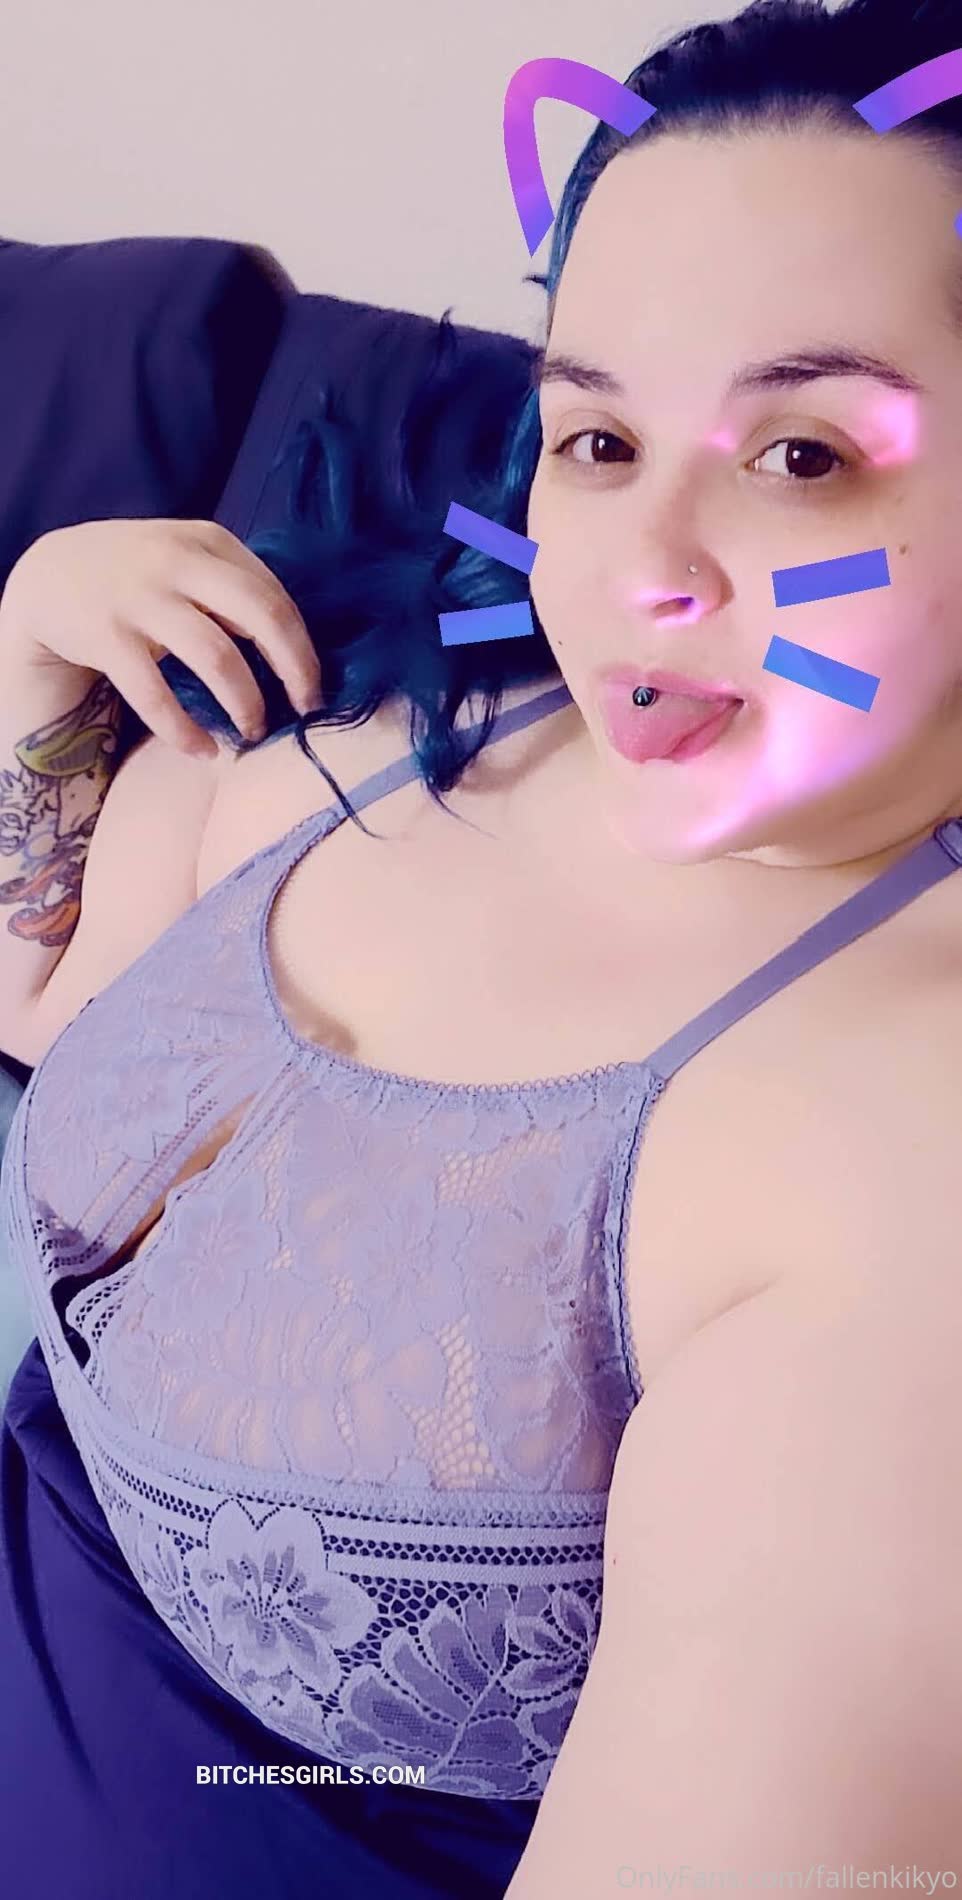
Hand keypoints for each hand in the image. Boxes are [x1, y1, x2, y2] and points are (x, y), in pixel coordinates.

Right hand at [0, 517, 322, 757]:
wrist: (50, 574)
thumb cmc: (139, 576)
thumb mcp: (187, 559)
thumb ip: (235, 587)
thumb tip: (300, 649)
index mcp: (210, 542)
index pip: (277, 597)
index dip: (305, 649)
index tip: (315, 689)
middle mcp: (180, 562)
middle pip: (263, 617)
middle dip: (295, 671)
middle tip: (305, 712)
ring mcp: (142, 598)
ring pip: (218, 659)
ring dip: (246, 704)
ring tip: (252, 731)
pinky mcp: (108, 637)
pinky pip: (157, 695)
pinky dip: (185, 731)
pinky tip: (203, 750)